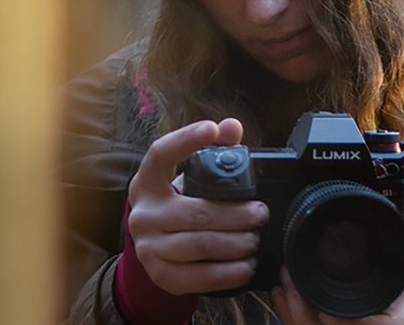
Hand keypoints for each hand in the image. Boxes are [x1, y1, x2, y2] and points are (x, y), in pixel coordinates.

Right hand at [126, 118, 268, 294]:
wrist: (155, 245)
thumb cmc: (179, 203)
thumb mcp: (189, 177)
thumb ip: (214, 150)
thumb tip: (232, 127)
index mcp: (148, 181)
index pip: (160, 154)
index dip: (185, 140)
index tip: (212, 129)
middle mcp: (143, 213)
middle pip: (196, 212)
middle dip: (236, 214)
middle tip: (260, 213)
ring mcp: (149, 246)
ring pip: (200, 245)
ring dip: (236, 244)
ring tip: (255, 239)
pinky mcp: (161, 274)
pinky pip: (199, 277)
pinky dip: (228, 273)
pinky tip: (246, 266)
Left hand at [271, 227, 403, 324]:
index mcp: (396, 317)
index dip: (344, 324)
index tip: (323, 309)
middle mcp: (375, 324)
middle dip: (305, 316)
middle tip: (288, 284)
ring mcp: (359, 323)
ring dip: (296, 316)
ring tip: (283, 287)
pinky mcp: (346, 319)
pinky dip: (297, 314)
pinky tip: (284, 295)